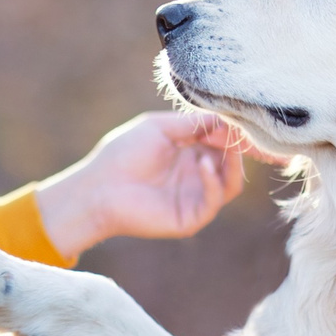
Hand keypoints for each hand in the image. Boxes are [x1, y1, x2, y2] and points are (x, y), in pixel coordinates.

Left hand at [34, 112, 248, 257]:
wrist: (99, 188)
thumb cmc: (123, 154)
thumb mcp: (159, 127)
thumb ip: (192, 123)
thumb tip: (226, 118)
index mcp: (190, 152)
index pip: (224, 141)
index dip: (232, 130)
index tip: (234, 118)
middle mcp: (196, 175)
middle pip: (232, 161)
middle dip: (237, 145)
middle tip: (234, 131)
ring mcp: (195, 197)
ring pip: (231, 183)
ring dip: (232, 163)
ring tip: (225, 146)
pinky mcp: (190, 217)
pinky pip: (214, 201)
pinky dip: (214, 182)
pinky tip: (202, 164)